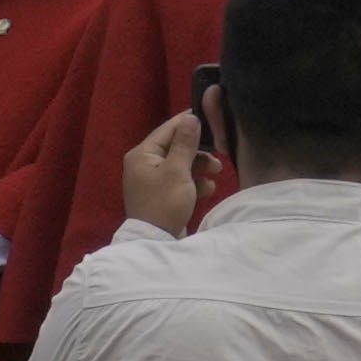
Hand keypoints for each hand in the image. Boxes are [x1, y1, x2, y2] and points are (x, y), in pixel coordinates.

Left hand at [118, 105, 217, 239]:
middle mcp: (144, 164)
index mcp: (142, 154)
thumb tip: (190, 118)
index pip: (167, 129)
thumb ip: (185, 144)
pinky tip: (208, 188)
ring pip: (181, 164)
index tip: (210, 118)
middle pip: (175, 147)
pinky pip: (180, 181)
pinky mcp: (162, 195)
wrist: (156, 242)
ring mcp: (152, 181)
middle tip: (219, 151)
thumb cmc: (164, 203)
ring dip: (200, 167)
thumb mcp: (177, 171)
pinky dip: (194, 182)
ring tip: (218, 171)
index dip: (189, 123)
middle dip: (198, 150)